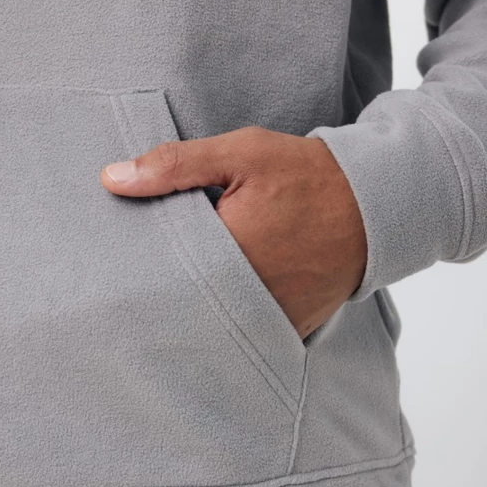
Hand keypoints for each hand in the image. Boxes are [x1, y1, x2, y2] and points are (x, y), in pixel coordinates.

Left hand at [101, 126, 366, 338]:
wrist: (375, 205)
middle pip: (181, 300)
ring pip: (211, 321)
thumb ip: (175, 165)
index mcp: (225, 252)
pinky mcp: (290, 327)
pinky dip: (230, 319)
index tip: (121, 253)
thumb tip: (111, 179)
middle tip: (139, 277)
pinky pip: (247, 333)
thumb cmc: (305, 175)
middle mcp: (245, 295)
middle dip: (163, 286)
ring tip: (178, 289)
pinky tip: (217, 302)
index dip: (138, 259)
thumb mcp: (242, 154)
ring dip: (195, 306)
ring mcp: (270, 317)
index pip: (158, 266)